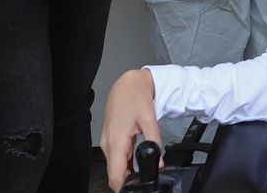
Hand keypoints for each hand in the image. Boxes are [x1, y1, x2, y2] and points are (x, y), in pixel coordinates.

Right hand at [100, 68, 161, 190]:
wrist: (127, 84)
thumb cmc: (134, 97)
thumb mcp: (149, 119)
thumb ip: (155, 142)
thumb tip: (159, 162)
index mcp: (116, 141)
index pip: (115, 175)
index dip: (125, 186)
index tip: (137, 188)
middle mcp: (108, 144)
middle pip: (114, 174)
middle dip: (128, 182)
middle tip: (144, 181)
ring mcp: (108, 142)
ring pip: (115, 167)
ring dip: (127, 173)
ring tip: (143, 171)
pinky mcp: (110, 140)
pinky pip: (117, 158)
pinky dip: (126, 164)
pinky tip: (137, 162)